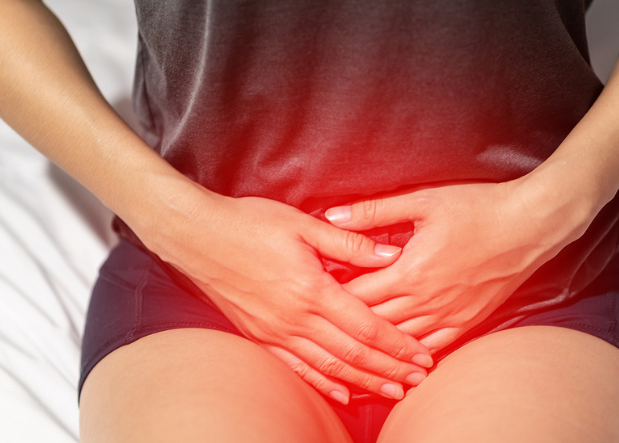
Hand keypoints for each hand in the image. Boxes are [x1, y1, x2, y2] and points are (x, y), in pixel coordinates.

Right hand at [131, 189, 433, 402]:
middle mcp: (296, 318)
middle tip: (418, 381)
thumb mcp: (303, 222)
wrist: (195, 236)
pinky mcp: (259, 336)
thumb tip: (391, 253)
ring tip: (392, 392)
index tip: (423, 355)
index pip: (366, 326)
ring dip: (364, 382)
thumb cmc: (249, 222)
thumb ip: (349, 242)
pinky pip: (297, 369)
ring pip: (329, 367)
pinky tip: (343, 394)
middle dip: (390, 370)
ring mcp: (276, 331)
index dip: (398, 344)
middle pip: (353, 353)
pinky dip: (324, 384)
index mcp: (312, 288)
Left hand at [326, 178, 598, 353]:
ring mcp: (448, 315)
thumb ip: (374, 211)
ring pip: (399, 340)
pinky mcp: (467, 321)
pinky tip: (396, 354)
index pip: (356, 295)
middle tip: (322, 320)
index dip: (330, 296)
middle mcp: (426, 301)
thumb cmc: (477, 207)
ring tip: (351, 340)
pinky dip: (410, 352)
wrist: (530, 225)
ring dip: (375, 342)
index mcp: (410, 271)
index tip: (312, 292)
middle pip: (373, 323)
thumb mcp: (422, 200)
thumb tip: (332, 215)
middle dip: (346, 322)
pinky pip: (432, 346)